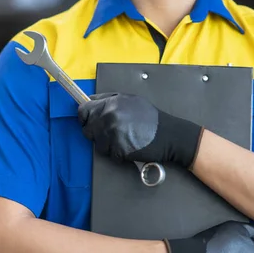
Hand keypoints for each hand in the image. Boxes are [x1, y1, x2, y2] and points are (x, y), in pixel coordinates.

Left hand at [77, 93, 202, 167]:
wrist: (169, 135)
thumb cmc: (150, 118)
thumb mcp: (129, 99)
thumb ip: (108, 98)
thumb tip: (90, 100)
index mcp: (111, 103)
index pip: (83, 110)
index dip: (84, 117)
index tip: (88, 121)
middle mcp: (109, 117)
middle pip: (87, 129)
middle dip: (95, 132)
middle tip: (110, 134)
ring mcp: (113, 134)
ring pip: (97, 143)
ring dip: (106, 144)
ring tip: (122, 139)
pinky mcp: (118, 150)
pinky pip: (108, 154)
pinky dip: (115, 153)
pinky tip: (127, 146)